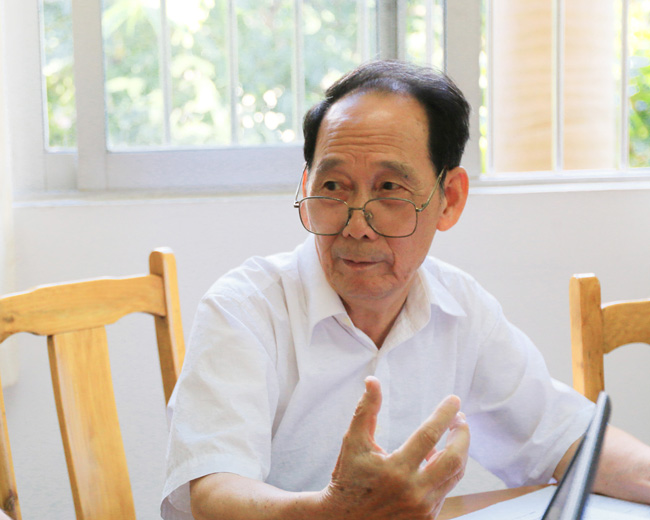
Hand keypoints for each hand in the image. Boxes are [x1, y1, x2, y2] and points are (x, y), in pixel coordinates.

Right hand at [321, 376, 469, 518]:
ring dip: (458, 451)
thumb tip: (373, 381)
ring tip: (454, 433)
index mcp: (395, 470)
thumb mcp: (353, 443)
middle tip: (460, 418)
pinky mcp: (427, 518)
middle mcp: (413, 491)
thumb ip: (365, 410)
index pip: (429, 435)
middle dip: (462, 434)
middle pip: (453, 459)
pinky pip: (446, 489)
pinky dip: (447, 470)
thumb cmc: (349, 478)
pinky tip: (439, 457)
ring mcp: (423, 508)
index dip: (444, 414)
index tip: (454, 400)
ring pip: (454, 475)